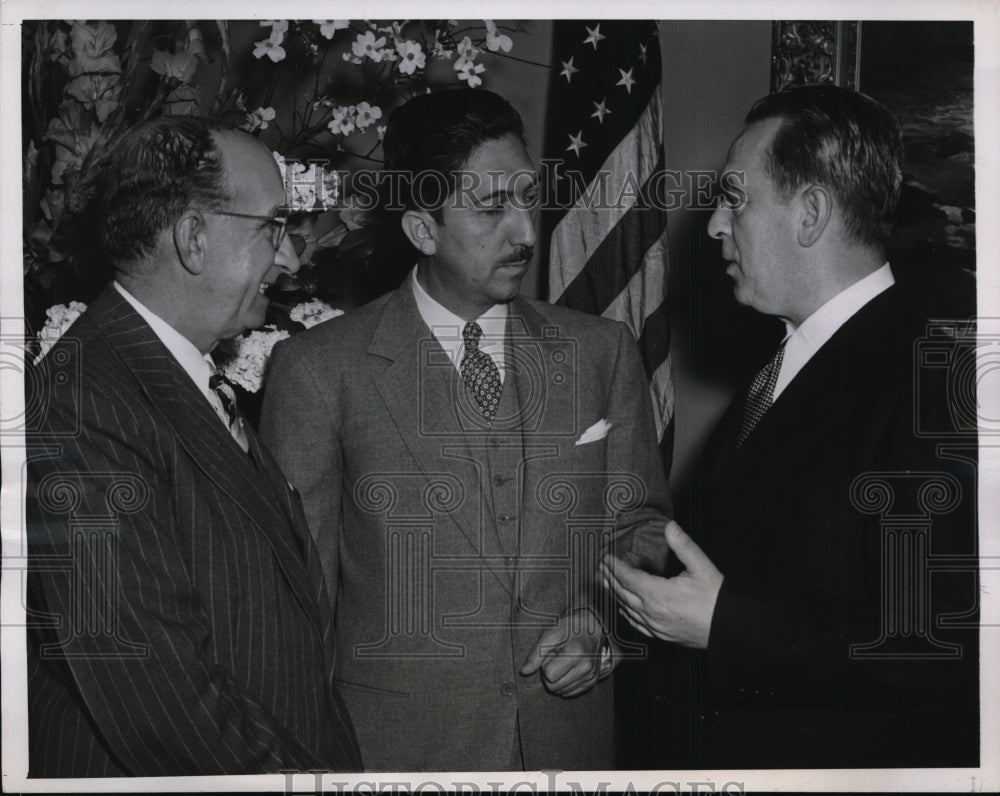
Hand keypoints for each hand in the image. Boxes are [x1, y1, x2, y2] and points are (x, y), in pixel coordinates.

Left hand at [519, 609, 605, 697]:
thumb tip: (524, 672)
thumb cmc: (569, 628)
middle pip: (554, 687)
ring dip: (558, 679)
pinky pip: (570, 693)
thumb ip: (536, 654)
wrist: (592, 626)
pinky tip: (570, 668)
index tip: (551, 653)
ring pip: (561, 692)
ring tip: (564, 662)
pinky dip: (566, 683)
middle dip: (550, 674)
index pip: (549, 675)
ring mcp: (590, 676)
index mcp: (576, 653)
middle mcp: (586, 667)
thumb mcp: (550, 634)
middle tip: (556, 658)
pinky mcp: (592, 681)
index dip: (545, 664)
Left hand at [599, 521, 722, 649]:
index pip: (628, 578)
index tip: (606, 558)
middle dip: (610, 579)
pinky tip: (623, 608)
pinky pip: (636, 624)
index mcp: (659, 594)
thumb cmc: (716, 599)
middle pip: (622, 593)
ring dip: (614, 594)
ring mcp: (655, 626)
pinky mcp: (661, 635)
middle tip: (600, 568)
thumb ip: (683, 546)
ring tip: (606, 583)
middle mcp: (652, 612)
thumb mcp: (702, 567)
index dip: (615, 567)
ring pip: (627, 609)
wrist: (729, 628)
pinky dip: (626, 612)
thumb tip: (669, 527)